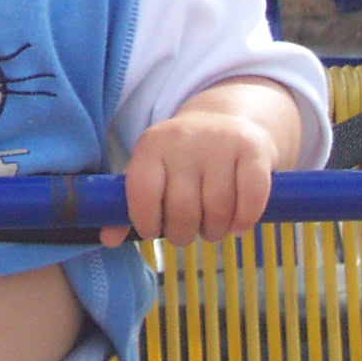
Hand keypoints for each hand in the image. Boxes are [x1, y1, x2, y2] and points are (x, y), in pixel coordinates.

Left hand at [104, 108, 279, 248]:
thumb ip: (128, 205)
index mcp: (152, 145)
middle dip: (183, 234)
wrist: (227, 120)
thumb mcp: (151, 171)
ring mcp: (221, 142)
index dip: (146, 221)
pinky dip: (245, 220)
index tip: (153, 230)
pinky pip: (252, 197)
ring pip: (218, 209)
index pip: (142, 191)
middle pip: (182, 208)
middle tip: (187, 232)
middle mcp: (185, 140)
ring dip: (215, 231)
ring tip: (212, 227)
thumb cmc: (180, 160)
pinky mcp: (253, 149)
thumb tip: (107, 239)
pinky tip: (238, 225)